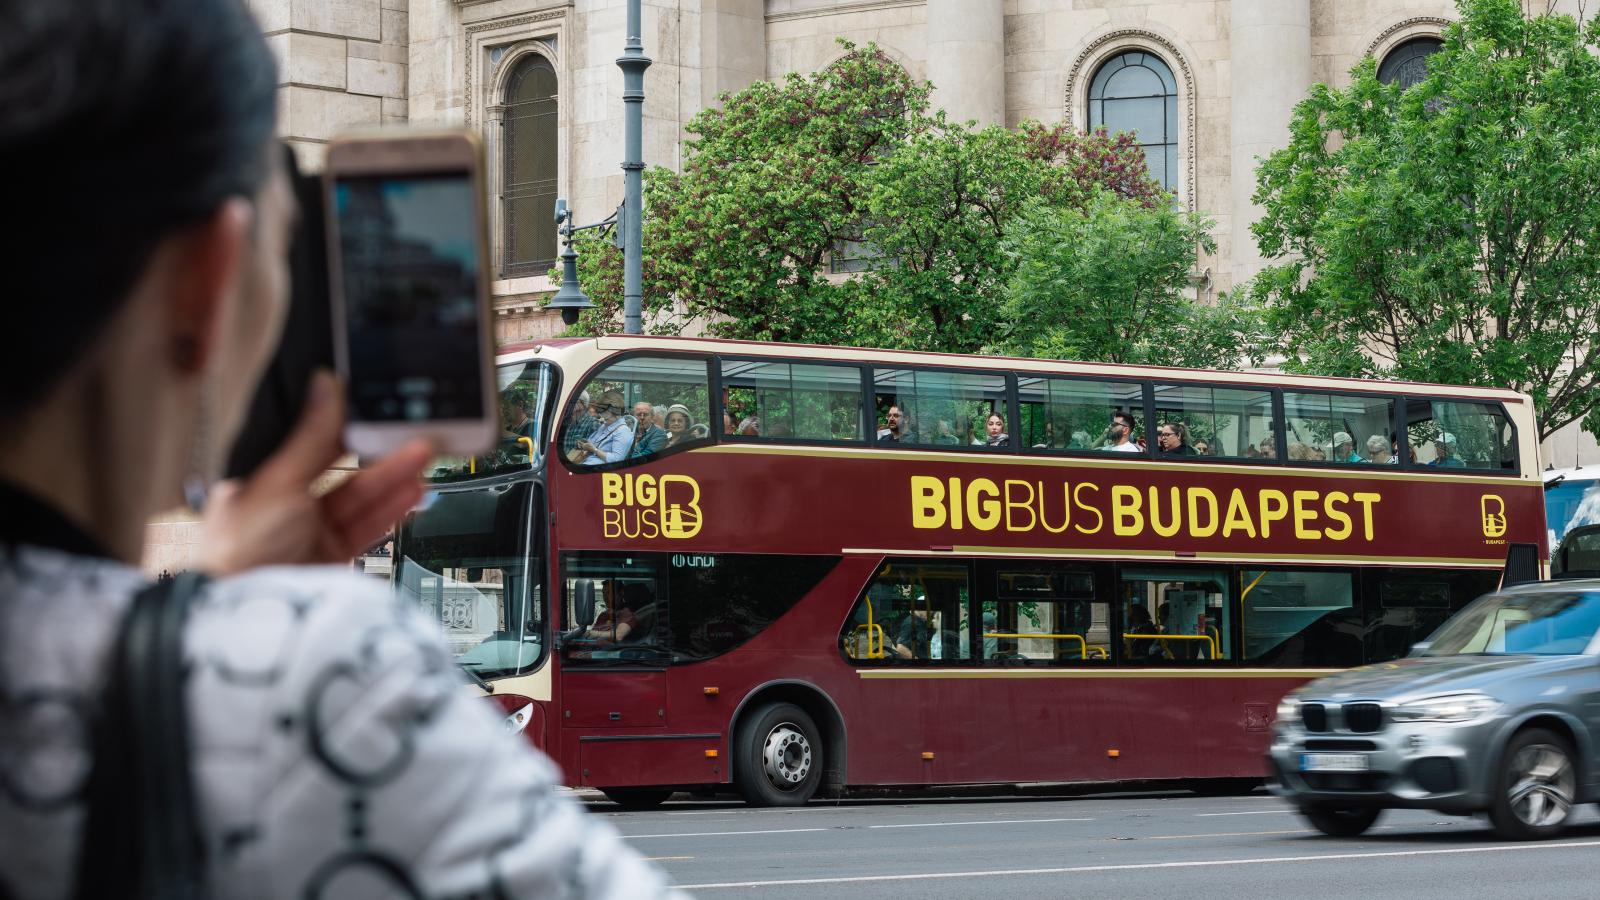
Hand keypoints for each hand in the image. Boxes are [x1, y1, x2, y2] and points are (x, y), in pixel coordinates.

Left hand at [198, 371, 431, 574]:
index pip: (311, 446)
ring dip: (393, 480)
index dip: (344, 429)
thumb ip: (310, 437)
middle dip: (379, 456)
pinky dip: (391, 512)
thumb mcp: (278, 481)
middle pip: (341, 475)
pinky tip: (411, 495)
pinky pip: (367, 530)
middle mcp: (286, 507)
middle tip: (412, 435)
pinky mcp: (330, 560)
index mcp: (262, 481)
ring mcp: (310, 535)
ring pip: (359, 501)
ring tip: (423, 459)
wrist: (249, 616)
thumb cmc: (240, 550)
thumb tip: (324, 387)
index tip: (375, 413)